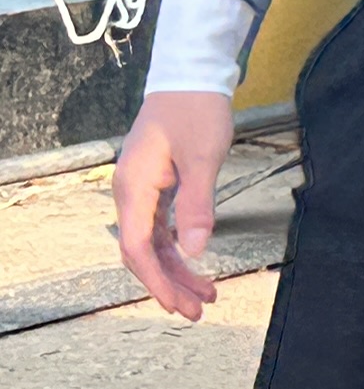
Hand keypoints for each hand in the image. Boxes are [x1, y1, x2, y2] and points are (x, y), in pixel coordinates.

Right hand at [107, 92, 236, 320]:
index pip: (136, 248)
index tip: (178, 304)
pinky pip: (160, 228)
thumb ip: (198, 203)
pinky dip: (178, 248)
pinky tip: (196, 264)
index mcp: (134, 188)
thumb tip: (195, 249)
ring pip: (153, 243)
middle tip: (197, 311)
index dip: (156, 280)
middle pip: (143, 252)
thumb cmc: (196, 111)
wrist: (190, 77)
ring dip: (177, 270)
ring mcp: (141, 190)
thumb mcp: (204, 156)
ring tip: (206, 296)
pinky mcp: (156, 186)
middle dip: (168, 284)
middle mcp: (131, 193)